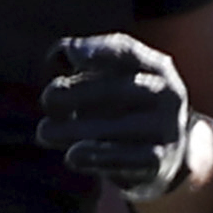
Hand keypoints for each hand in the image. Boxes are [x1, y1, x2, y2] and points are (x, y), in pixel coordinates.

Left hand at [38, 33, 197, 201]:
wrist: (160, 158)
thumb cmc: (122, 110)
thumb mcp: (110, 81)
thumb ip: (85, 65)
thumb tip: (58, 56)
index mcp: (156, 68)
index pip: (127, 52)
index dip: (98, 50)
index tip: (70, 54)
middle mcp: (167, 95)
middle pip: (119, 90)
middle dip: (78, 92)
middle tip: (47, 99)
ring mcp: (167, 129)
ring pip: (120, 128)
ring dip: (76, 130)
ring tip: (44, 132)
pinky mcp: (159, 162)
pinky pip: (128, 159)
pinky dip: (98, 157)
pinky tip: (72, 156)